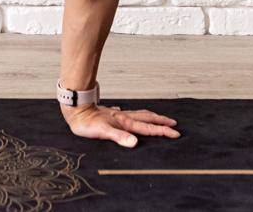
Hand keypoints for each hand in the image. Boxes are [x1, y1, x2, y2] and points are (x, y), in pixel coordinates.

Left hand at [62, 102, 179, 147]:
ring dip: (151, 117)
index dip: (162, 131)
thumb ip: (119, 137)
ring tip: (159, 118)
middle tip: (174, 124)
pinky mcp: (111, 114)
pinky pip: (128, 114)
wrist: (76, 110)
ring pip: (139, 115)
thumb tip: (135, 143)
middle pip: (147, 119)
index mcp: (125, 123)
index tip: (175, 133)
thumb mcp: (103, 132)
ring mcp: (118, 115)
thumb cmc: (87, 123)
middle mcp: (124, 117)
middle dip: (161, 122)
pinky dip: (134, 115)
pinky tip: (130, 115)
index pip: (148, 128)